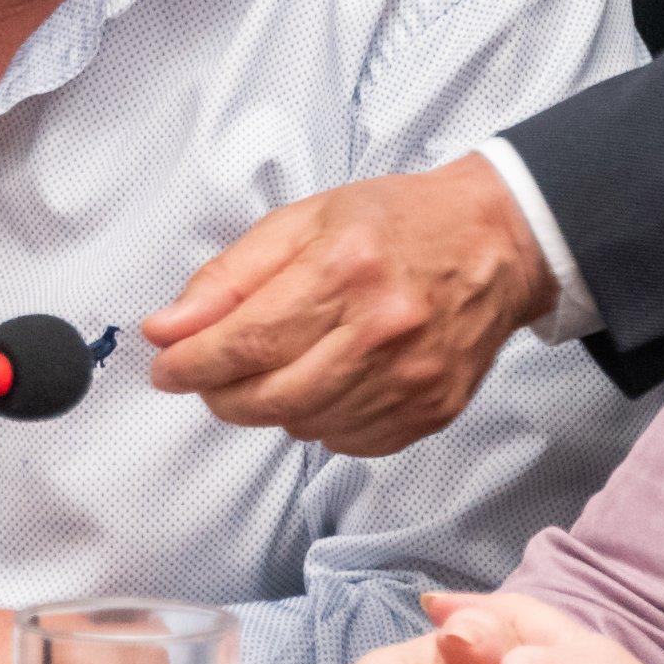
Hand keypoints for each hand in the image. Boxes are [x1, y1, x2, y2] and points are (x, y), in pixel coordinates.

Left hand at [141, 155, 556, 454]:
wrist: (497, 243)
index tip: (167, 368)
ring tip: (277, 366)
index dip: (192, 364)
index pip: (245, 342)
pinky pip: (346, 441)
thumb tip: (166, 330)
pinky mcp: (431, 411)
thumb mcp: (302, 223)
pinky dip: (319, 420)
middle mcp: (382, 330)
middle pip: (269, 396)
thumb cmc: (396, 224)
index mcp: (346, 269)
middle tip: (209, 373)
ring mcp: (412, 378)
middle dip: (220, 393)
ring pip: (303, 425)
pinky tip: (326, 381)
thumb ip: (228, 279)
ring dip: (270, 406)